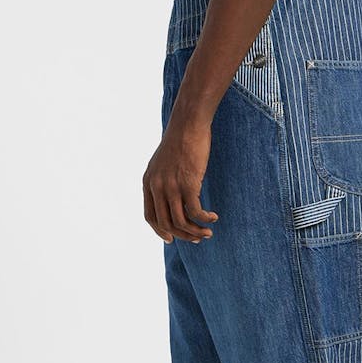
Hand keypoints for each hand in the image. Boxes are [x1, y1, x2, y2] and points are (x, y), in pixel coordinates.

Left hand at [143, 111, 218, 243]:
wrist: (188, 124)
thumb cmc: (181, 140)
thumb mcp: (164, 161)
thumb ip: (164, 178)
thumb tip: (173, 194)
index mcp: (149, 182)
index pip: (150, 216)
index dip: (160, 231)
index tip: (172, 238)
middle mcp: (157, 187)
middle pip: (166, 223)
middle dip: (182, 235)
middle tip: (196, 238)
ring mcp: (171, 186)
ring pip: (181, 221)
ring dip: (195, 231)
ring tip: (208, 233)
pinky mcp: (188, 183)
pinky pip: (195, 211)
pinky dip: (204, 219)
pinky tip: (213, 217)